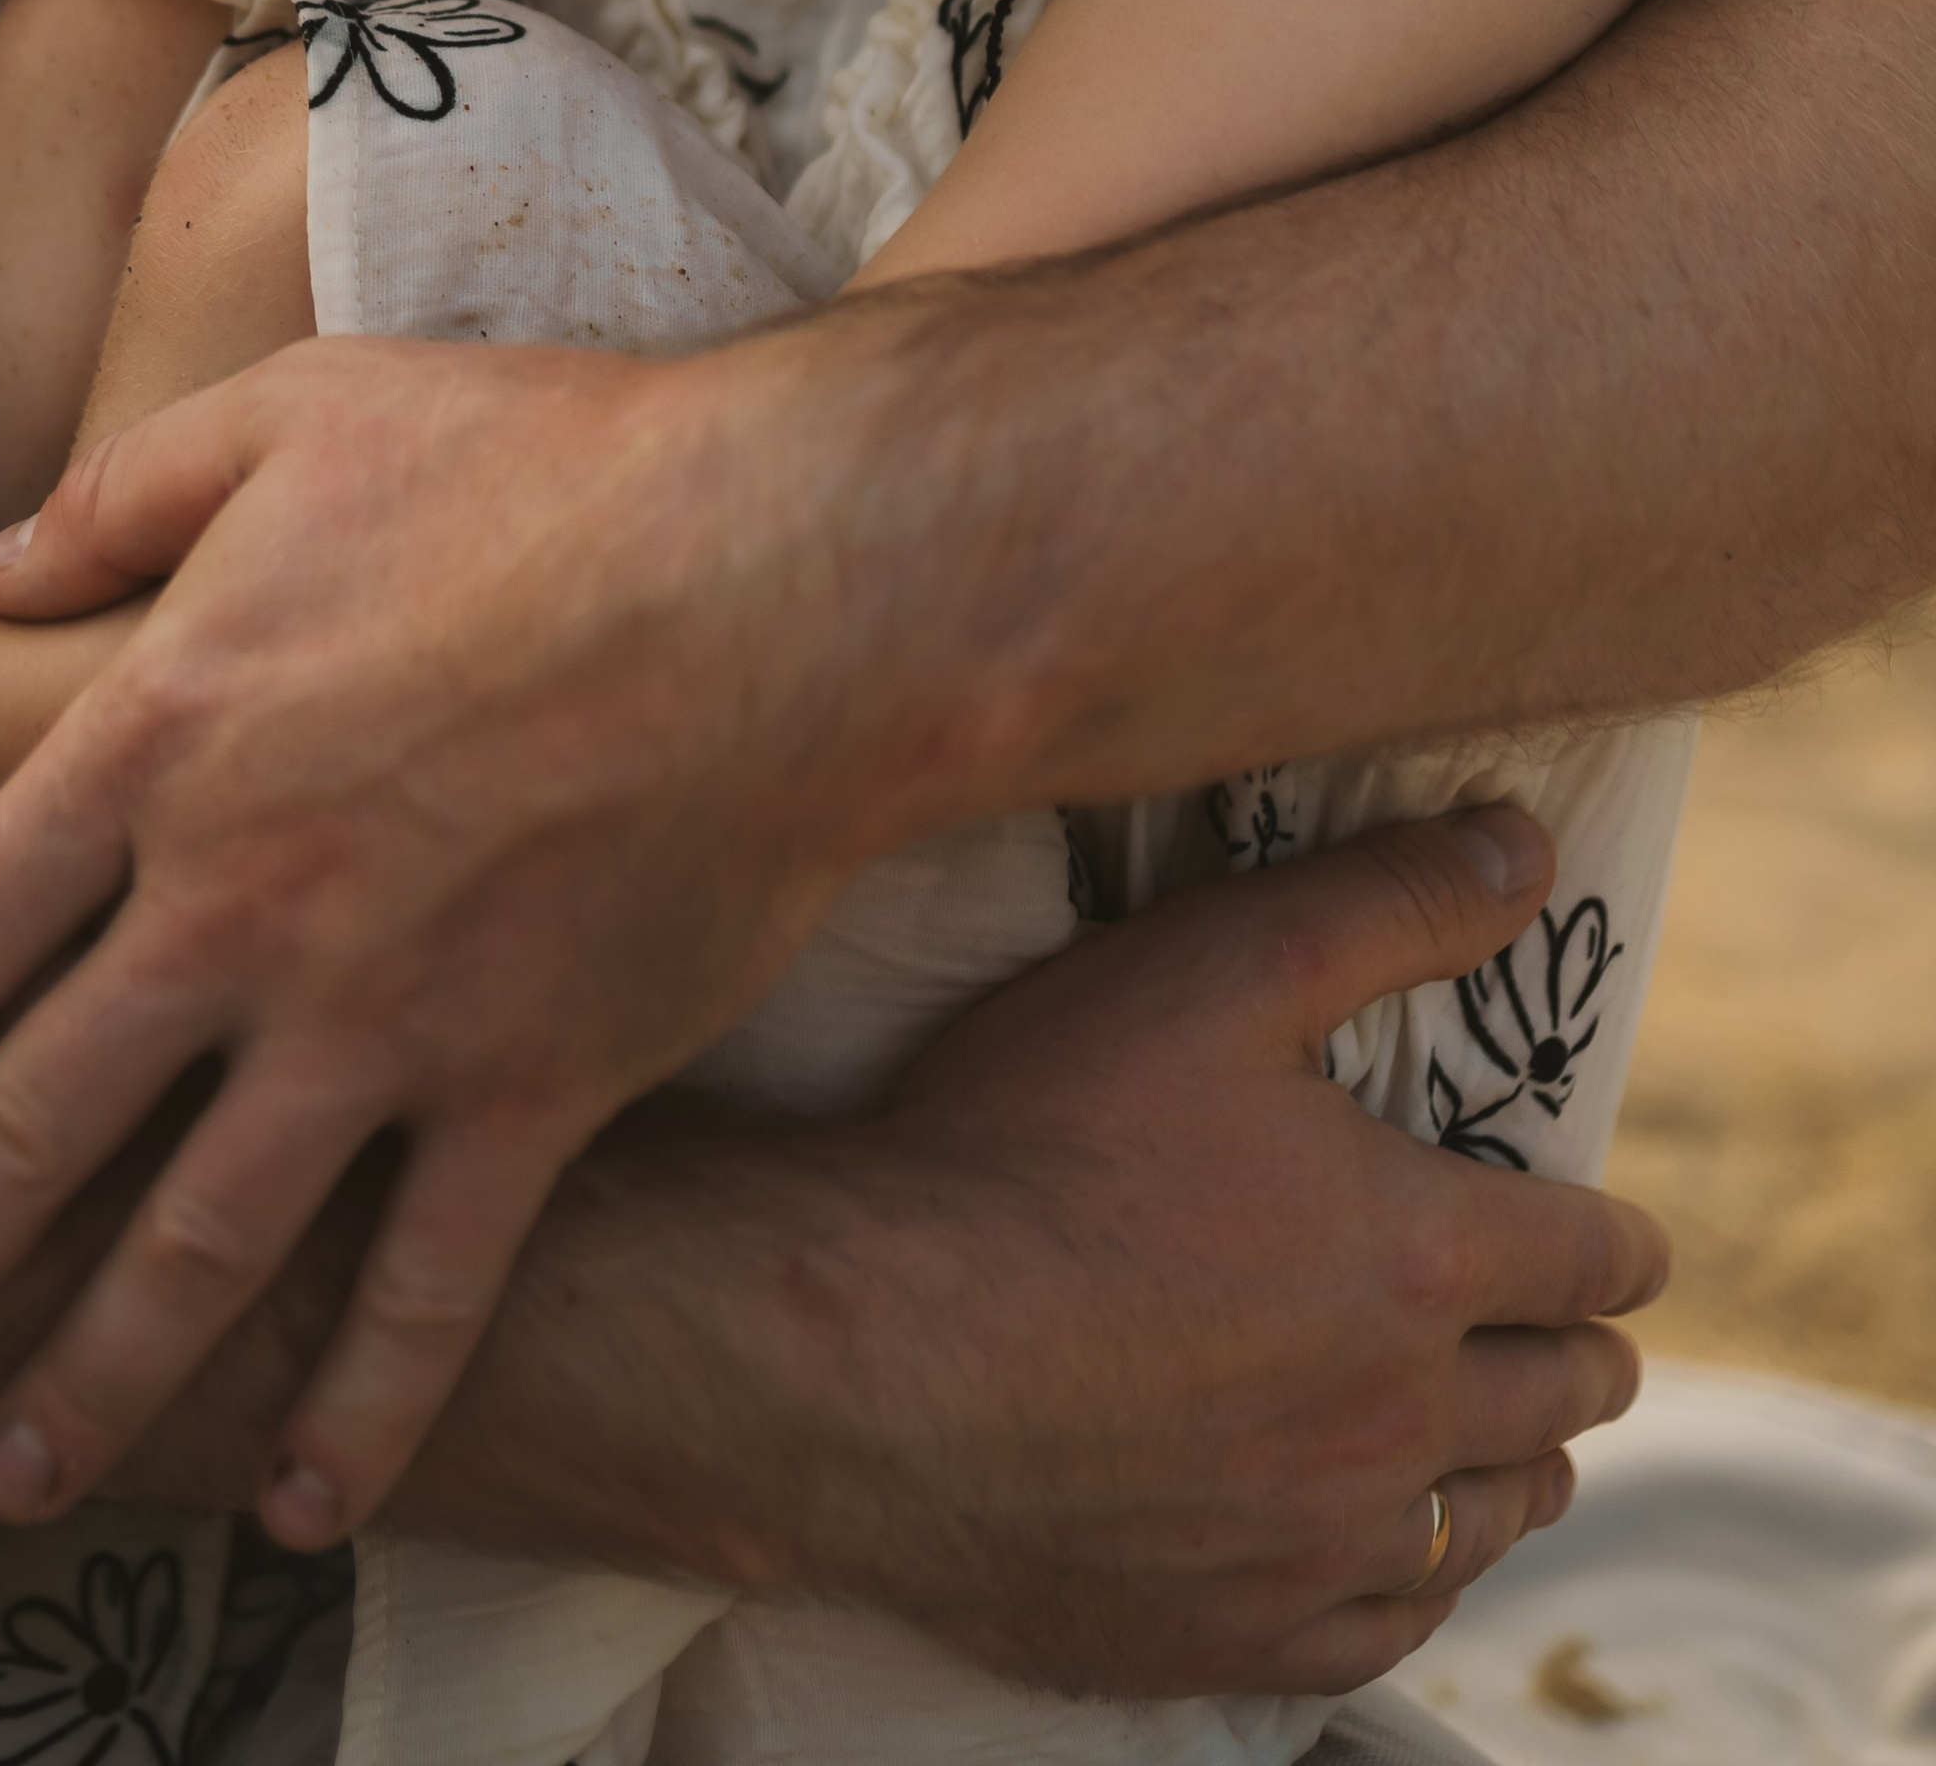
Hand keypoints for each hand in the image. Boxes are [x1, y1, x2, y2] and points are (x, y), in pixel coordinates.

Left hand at [0, 324, 969, 1535]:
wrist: (795, 565)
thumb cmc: (552, 459)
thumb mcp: (302, 410)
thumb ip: (125, 487)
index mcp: (167, 735)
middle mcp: (247, 902)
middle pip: (27, 1128)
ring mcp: (391, 1012)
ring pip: (197, 1245)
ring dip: (88, 1378)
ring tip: (4, 1478)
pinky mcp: (538, 1083)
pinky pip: (430, 1289)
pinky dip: (363, 1410)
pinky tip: (306, 1506)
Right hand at [536, 804, 1655, 1700]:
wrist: (863, 1354)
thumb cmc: (1029, 1144)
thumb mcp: (1209, 968)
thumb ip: (1380, 904)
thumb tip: (1523, 850)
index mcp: (1417, 1256)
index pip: (1590, 1254)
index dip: (1617, 1238)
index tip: (1620, 1238)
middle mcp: (1400, 1417)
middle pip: (1560, 1396)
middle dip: (1581, 1351)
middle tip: (1571, 1333)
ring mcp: (1317, 1542)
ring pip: (1486, 1522)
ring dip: (1513, 1469)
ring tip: (1508, 1444)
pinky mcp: (1229, 1633)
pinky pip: (1382, 1630)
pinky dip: (1410, 1583)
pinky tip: (1390, 1558)